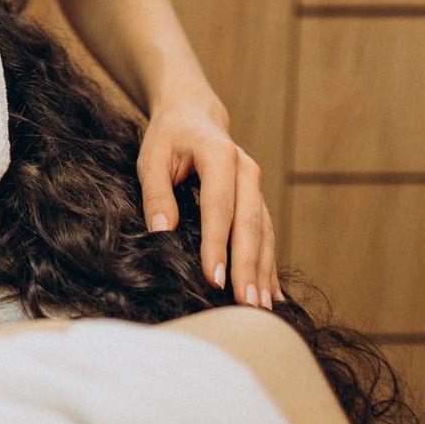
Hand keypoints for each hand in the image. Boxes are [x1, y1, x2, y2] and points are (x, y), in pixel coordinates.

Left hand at [138, 105, 279, 309]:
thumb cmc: (168, 137)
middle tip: (245, 304)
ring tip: (260, 308)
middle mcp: (246, 171)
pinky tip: (272, 295)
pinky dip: (269, 265)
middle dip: (248, 267)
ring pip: (264, 233)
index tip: (214, 279)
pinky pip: (267, 235)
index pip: (220, 206)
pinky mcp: (257, 200)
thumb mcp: (151, 157)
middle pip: (250, 224)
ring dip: (263, 272)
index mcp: (220, 155)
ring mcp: (256, 186)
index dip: (218, 244)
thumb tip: (160, 233)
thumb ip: (156, 193)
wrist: (193, 115)